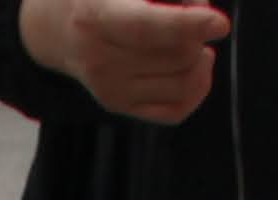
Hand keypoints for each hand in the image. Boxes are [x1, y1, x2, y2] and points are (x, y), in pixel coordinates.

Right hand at [18, 0, 228, 124]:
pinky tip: (196, 64)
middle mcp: (100, 59)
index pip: (147, 28)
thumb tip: (202, 11)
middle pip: (176, 55)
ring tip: (193, 38)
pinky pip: (176, 110)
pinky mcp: (119, 106)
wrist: (56, 26)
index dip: (188, 25)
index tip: (220, 24)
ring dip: (201, 57)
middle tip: (195, 14)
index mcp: (96, 16)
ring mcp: (110, 89)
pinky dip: (198, 87)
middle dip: (199, 33)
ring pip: (183, 83)